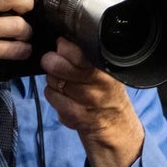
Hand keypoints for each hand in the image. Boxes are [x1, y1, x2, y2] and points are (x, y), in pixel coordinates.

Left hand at [42, 37, 143, 166]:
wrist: (115, 124)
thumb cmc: (106, 92)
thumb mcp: (104, 70)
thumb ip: (85, 55)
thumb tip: (60, 42)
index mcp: (107, 67)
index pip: (74, 49)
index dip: (63, 48)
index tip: (62, 48)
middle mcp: (99, 82)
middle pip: (56, 63)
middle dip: (52, 63)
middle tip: (56, 65)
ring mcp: (87, 99)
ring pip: (51, 79)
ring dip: (53, 81)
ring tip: (66, 84)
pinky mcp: (75, 113)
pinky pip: (52, 96)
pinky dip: (54, 96)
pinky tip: (65, 97)